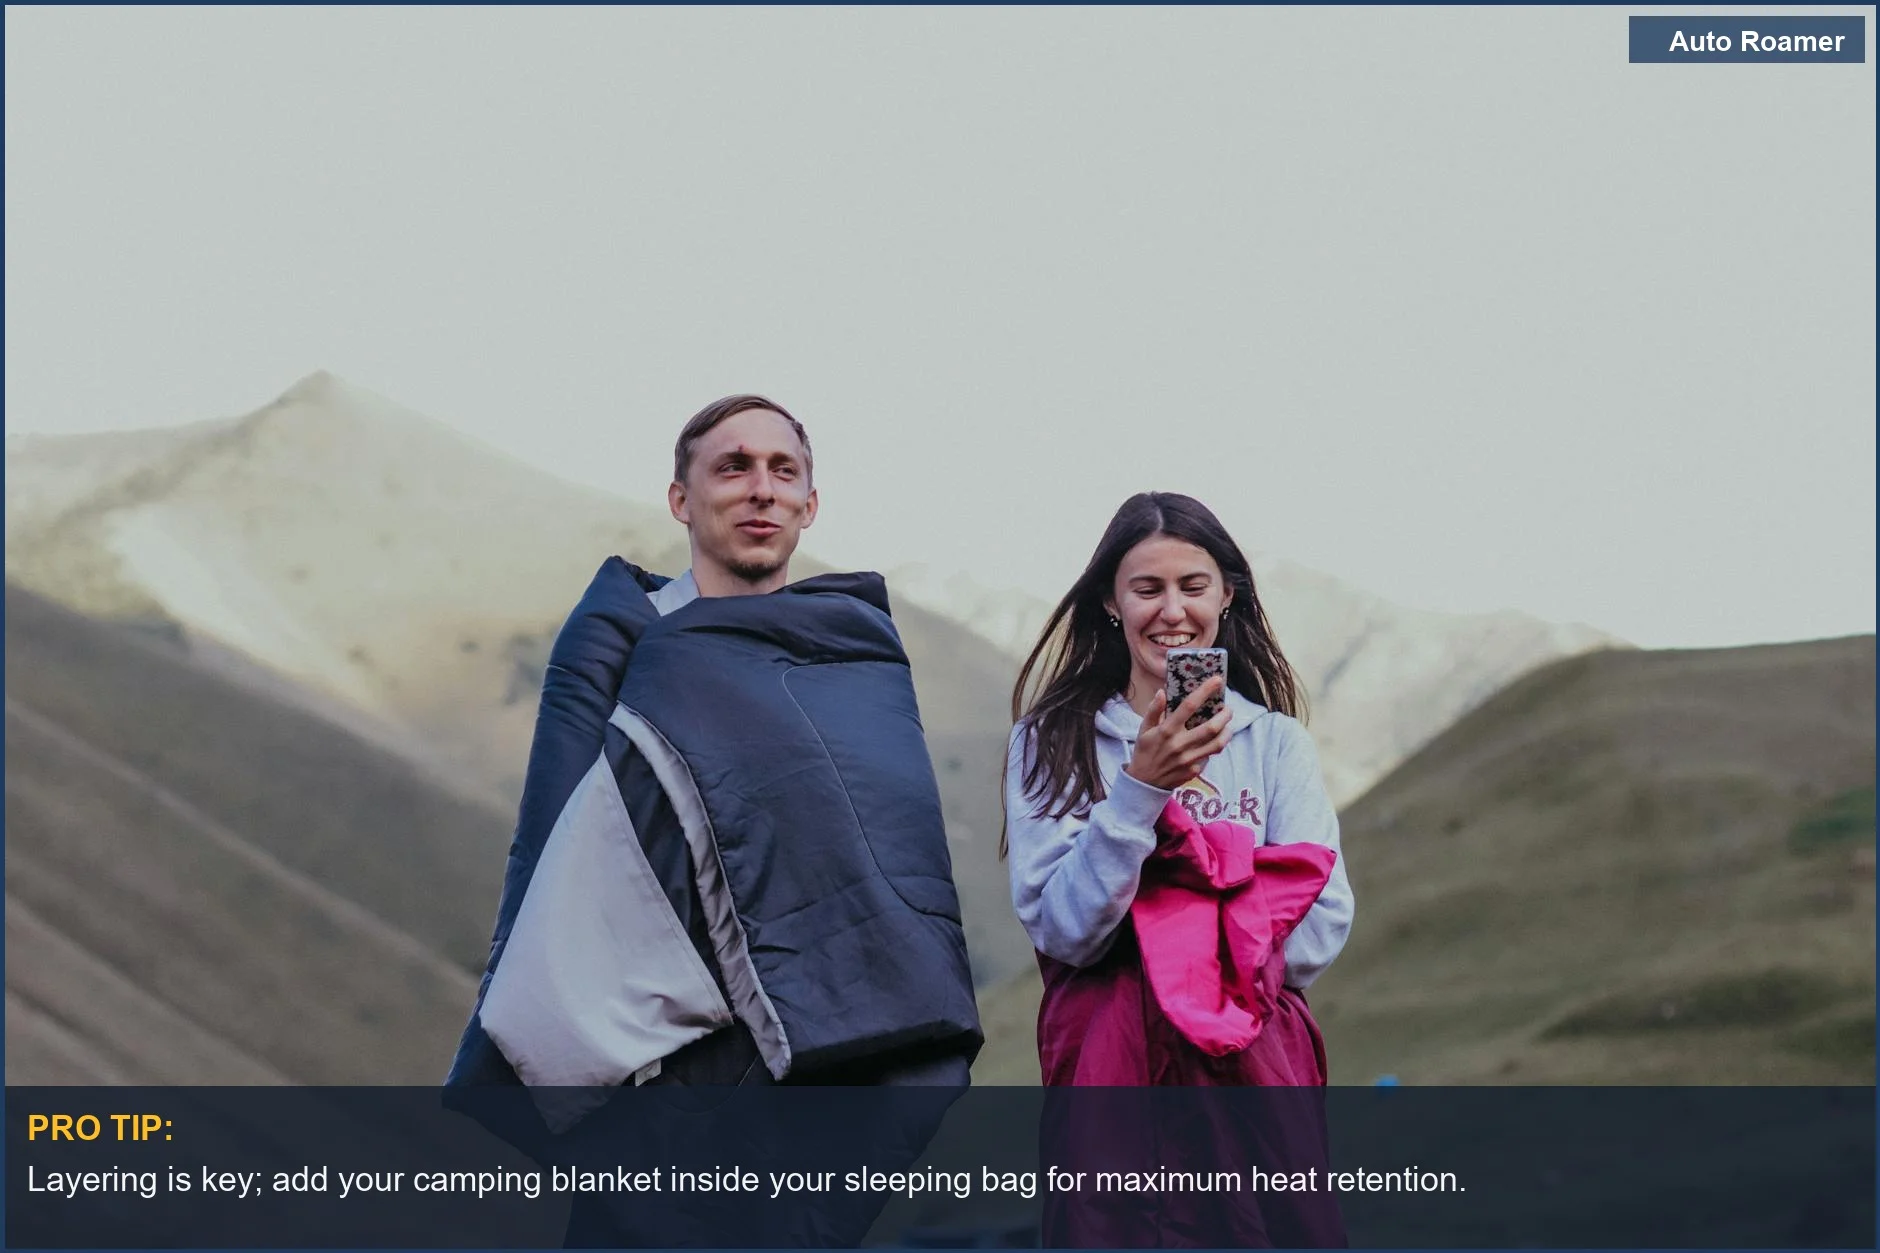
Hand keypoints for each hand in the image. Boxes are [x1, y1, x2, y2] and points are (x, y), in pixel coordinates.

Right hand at [1122, 675, 1231, 790]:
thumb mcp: (1143, 730)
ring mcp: (1188, 759)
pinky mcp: (1194, 771)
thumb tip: (1162, 692)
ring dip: (1227, 732)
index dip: (1205, 691)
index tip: (1217, 680)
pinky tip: (1213, 742)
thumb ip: (1153, 710)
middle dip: (1225, 715)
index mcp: (1166, 731)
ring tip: (1227, 725)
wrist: (1144, 783)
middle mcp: (1180, 744)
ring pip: (1217, 744)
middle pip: (1211, 727)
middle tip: (1228, 709)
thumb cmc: (1144, 752)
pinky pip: (1210, 756)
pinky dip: (1214, 747)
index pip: (1189, 706)